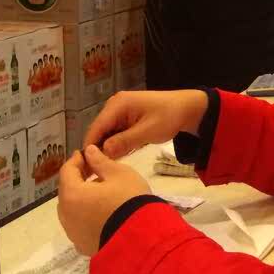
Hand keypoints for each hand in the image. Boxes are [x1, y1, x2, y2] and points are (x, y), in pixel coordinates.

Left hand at [57, 145, 150, 255]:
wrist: (142, 239)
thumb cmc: (129, 200)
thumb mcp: (120, 174)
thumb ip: (101, 161)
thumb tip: (89, 151)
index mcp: (72, 194)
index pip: (67, 171)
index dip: (76, 160)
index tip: (85, 153)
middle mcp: (66, 216)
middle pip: (67, 192)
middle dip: (78, 180)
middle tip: (94, 171)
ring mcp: (73, 233)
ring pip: (72, 210)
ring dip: (81, 199)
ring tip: (100, 193)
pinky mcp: (83, 246)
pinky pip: (80, 226)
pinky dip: (86, 216)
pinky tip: (101, 214)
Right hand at [83, 89, 208, 158]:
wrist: (186, 109)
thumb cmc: (168, 117)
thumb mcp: (147, 132)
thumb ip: (124, 142)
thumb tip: (102, 152)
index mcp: (118, 104)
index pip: (97, 127)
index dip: (90, 146)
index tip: (87, 166)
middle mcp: (114, 105)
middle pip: (100, 130)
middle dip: (100, 148)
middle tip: (98, 170)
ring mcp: (119, 110)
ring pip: (107, 133)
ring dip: (110, 147)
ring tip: (109, 164)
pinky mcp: (126, 117)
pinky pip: (116, 132)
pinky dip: (118, 143)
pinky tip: (122, 154)